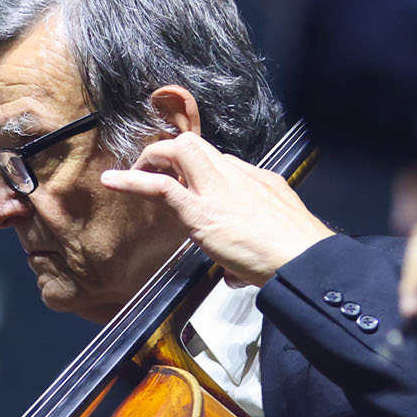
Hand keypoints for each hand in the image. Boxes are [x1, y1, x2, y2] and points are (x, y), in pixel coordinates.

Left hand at [102, 132, 334, 285]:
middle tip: (154, 170)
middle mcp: (235, 176)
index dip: (195, 170)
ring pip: (178, 151)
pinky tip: (113, 181)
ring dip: (152, 158)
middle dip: (170, 153)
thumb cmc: (296, 253)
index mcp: (255, 179)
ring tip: (133, 171)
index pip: (217, 161)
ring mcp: (217, 190)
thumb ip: (253, 244)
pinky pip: (160, 187)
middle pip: (195, 145)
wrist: (304, 259)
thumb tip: (236, 272)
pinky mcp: (201, 211)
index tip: (184, 182)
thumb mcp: (279, 232)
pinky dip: (132, 181)